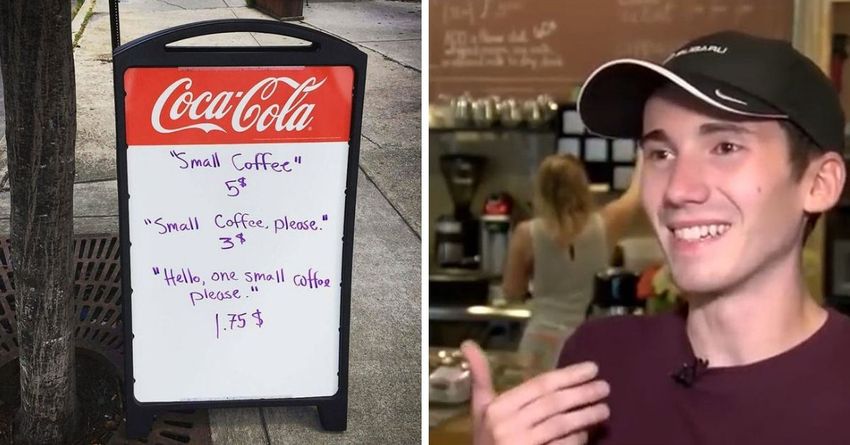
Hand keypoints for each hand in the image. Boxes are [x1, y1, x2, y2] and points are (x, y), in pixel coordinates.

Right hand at [461, 340, 609, 444]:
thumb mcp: (479, 408)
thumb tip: (467, 343)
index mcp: (497, 407)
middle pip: (553, 404)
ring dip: (586, 416)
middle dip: (582, 393)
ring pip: (560, 426)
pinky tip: (588, 433)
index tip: (592, 368)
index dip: (568, 375)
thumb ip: (479, 377)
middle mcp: (508, 425)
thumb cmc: (485, 438)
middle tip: (605, 387)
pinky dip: (576, 439)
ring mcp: (520, 444)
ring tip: (604, 409)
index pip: (539, 386)